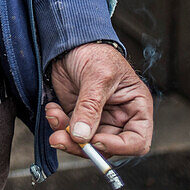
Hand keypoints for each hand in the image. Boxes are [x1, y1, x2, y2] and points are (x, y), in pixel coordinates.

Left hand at [45, 43, 152, 158]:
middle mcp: (120, 117)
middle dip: (84, 146)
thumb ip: (90, 107)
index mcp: (136, 107)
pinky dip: (59, 125)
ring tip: (55, 120)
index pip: (137, 141)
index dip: (119, 147)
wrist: (70, 42)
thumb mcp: (98, 77)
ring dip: (67, 137)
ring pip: (86, 144)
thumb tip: (82, 136)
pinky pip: (70, 132)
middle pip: (107, 147)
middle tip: (64, 138)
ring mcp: (98, 119)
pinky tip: (52, 109)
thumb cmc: (95, 52)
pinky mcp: (79, 117)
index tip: (95, 141)